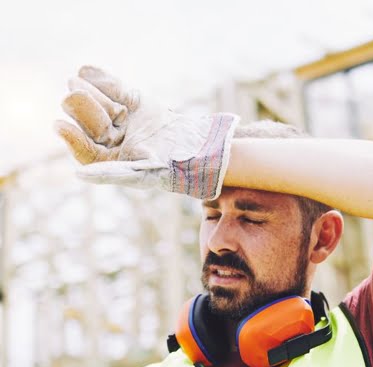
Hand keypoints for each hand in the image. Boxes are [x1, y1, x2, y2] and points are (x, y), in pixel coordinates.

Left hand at [55, 66, 239, 198]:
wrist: (198, 147)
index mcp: (111, 161)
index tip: (58, 125)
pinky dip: (103, 80)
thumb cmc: (170, 168)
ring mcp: (123, 120)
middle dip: (82, 109)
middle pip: (90, 124)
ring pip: (99, 104)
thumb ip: (111, 174)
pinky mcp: (134, 103)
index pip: (85, 150)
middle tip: (72, 92)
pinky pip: (115, 90)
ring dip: (90, 93)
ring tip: (77, 80)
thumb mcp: (142, 172)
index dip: (72, 138)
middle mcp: (113, 142)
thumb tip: (79, 175)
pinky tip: (86, 70)